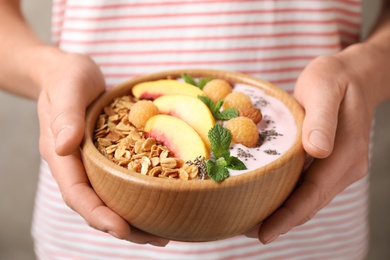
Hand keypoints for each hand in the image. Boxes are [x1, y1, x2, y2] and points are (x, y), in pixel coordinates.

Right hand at [36, 47, 168, 246]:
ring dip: (136, 216)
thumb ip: (66, 116)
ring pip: (112, 197)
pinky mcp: (109, 155)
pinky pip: (123, 179)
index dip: (97, 214)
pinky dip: (140, 193)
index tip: (121, 229)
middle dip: (124, 226)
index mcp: (62, 155)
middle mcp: (78, 165)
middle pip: (98, 204)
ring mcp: (94, 162)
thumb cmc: (66, 76)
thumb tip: (63, 147)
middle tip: (158, 238)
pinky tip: (163, 198)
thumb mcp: (67, 88)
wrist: (70, 72)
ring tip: (166, 231)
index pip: (77, 193)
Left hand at [249, 44, 374, 243]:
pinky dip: (286, 197)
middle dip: (280, 221)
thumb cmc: (334, 79)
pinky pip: (305, 186)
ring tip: (250, 222)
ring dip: (282, 213)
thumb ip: (322, 119)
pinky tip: (266, 198)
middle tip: (246, 231)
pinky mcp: (326, 162)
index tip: (264, 233)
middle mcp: (344, 166)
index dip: (289, 216)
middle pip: (309, 203)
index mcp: (346, 153)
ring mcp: (336, 166)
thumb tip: (318, 150)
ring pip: (307, 198)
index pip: (314, 194)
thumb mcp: (325, 89)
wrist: (351, 76)